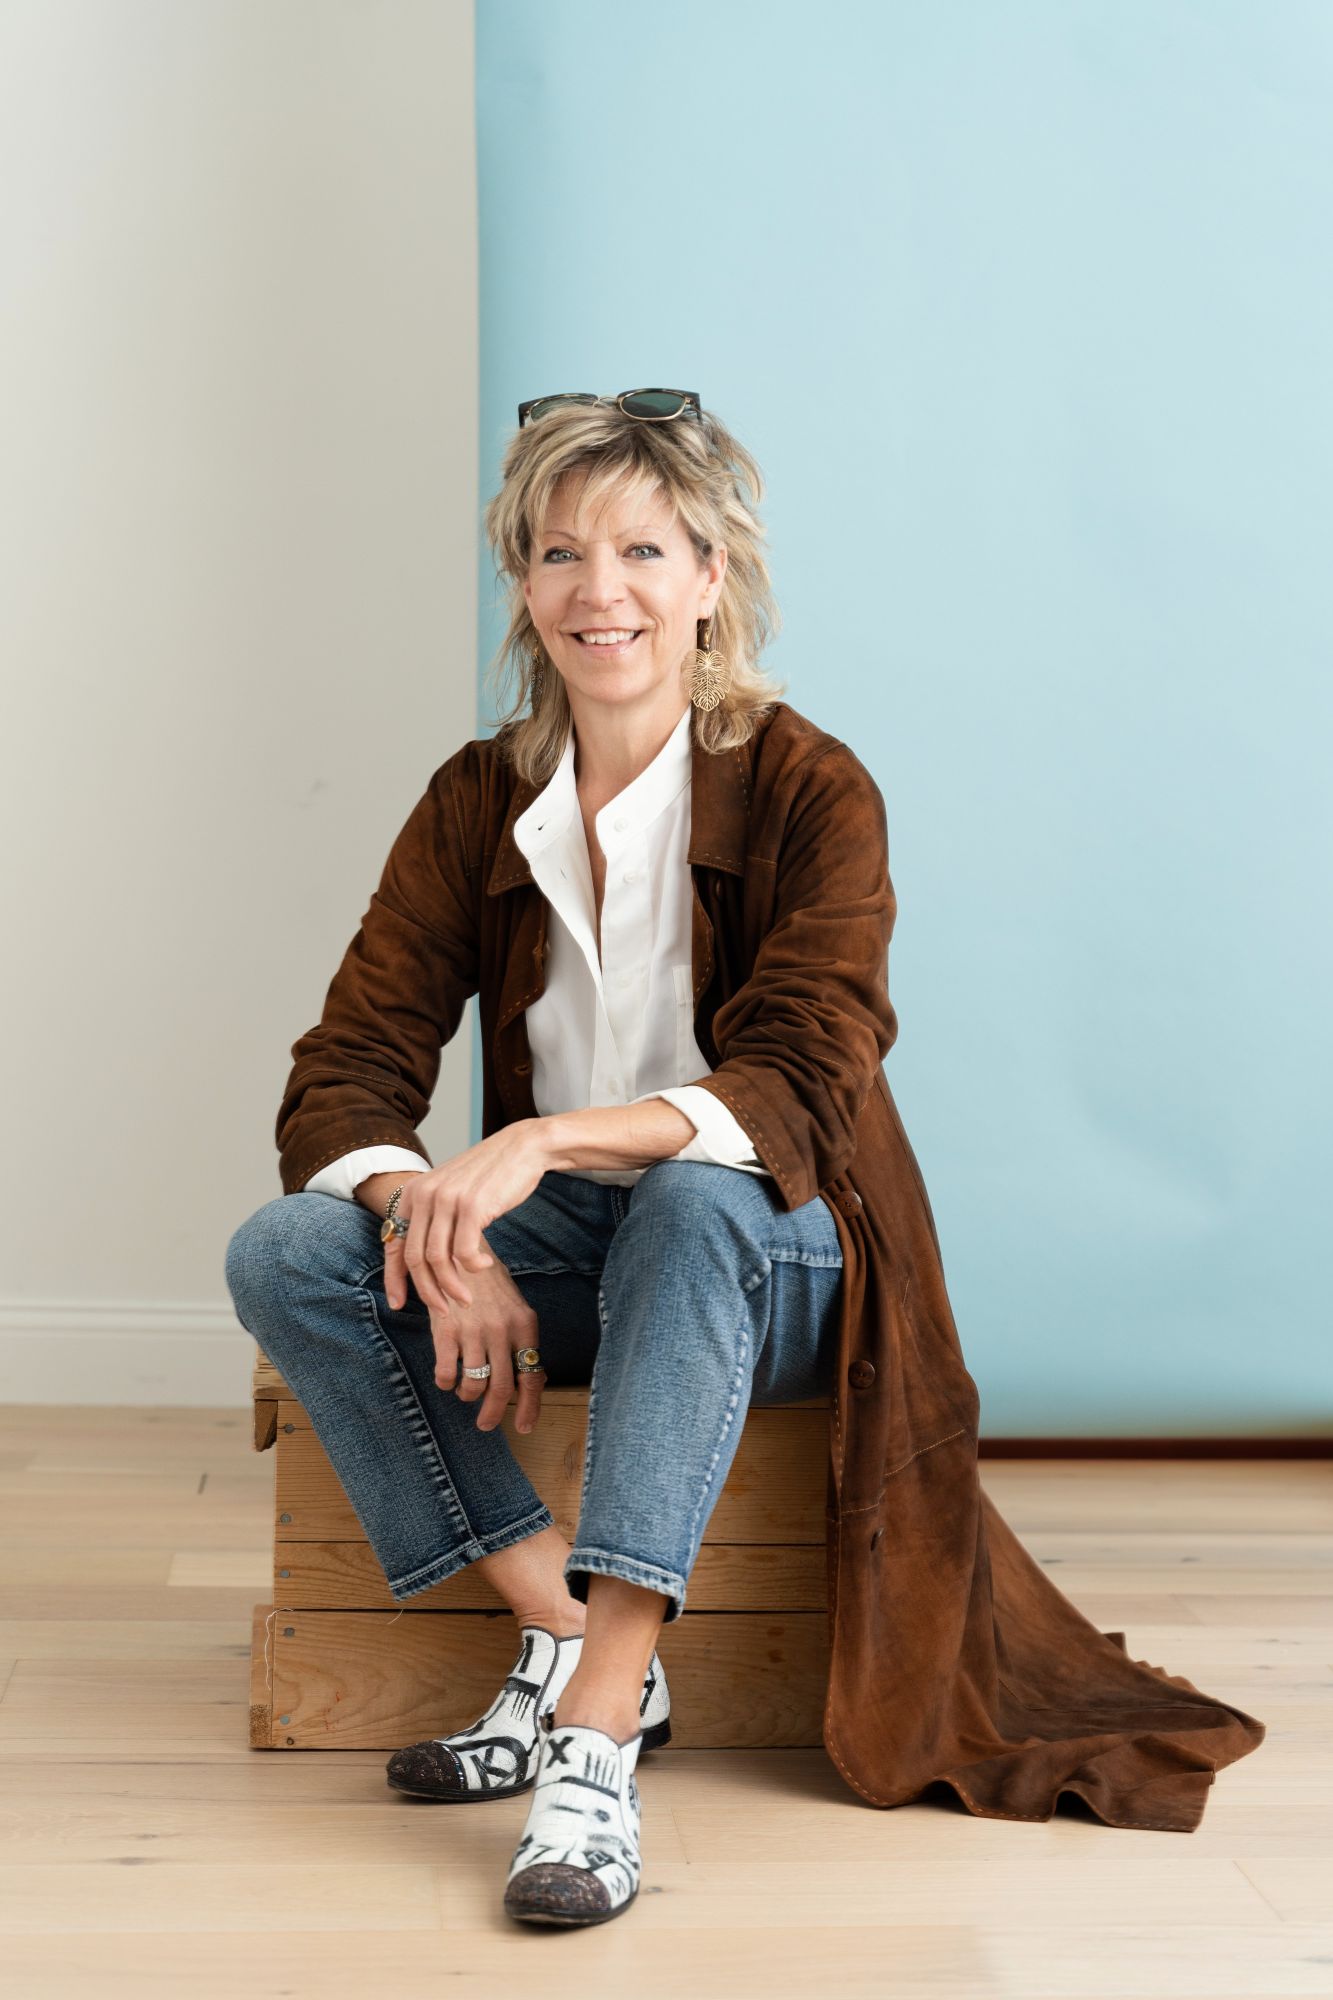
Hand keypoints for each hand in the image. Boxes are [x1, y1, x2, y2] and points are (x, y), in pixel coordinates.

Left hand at [381, 1121, 551, 1430]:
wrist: (523, 1148)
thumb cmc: (490, 1175)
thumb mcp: (451, 1193)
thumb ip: (434, 1220)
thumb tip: (424, 1262)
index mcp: (413, 1193)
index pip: (394, 1244)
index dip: (394, 1279)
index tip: (399, 1304)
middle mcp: (424, 1195)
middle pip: (415, 1258)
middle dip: (427, 1291)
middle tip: (443, 1309)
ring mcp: (446, 1200)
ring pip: (437, 1260)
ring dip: (451, 1287)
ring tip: (466, 1298)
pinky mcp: (472, 1206)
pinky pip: (463, 1253)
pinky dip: (472, 1268)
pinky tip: (484, 1265)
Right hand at [422, 1257, 545, 1434]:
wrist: (459, 1251)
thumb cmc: (490, 1283)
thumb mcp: (515, 1306)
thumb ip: (523, 1341)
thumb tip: (533, 1379)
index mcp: (525, 1325)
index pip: (532, 1376)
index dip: (529, 1407)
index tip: (524, 1427)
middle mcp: (501, 1331)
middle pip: (501, 1388)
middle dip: (494, 1414)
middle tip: (486, 1425)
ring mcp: (473, 1331)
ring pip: (473, 1384)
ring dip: (468, 1396)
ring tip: (466, 1393)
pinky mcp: (446, 1330)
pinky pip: (446, 1373)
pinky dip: (446, 1382)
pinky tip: (447, 1379)